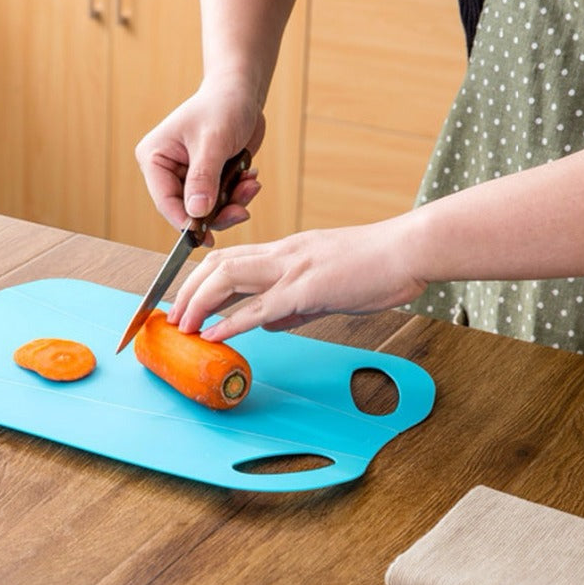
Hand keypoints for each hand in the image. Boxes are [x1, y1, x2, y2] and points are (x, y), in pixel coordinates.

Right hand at [135, 77, 264, 244]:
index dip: (184, 221)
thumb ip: (203, 177)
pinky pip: (220, 201)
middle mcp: (166, 170)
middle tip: (241, 211)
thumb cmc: (223, 106)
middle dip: (216, 213)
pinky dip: (237, 196)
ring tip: (250, 186)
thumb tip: (195, 212)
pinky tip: (250, 178)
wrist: (242, 93)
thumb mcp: (213, 141)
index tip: (204, 235)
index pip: (164, 200)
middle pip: (186, 210)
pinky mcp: (207, 179)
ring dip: (232, 204)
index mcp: (155, 158)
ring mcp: (187, 177)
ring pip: (206, 210)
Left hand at [167, 217, 428, 340]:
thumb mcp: (329, 285)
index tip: (186, 302)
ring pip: (228, 277)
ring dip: (198, 303)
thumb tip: (270, 325)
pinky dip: (230, 322)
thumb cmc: (378, 266)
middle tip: (173, 317)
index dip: (201, 280)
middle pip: (217, 264)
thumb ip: (296, 306)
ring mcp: (292, 269)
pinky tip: (213, 334)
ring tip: (182, 326)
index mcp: (287, 252)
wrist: (410, 250)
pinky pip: (259, 306)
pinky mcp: (307, 289)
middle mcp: (282, 254)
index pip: (231, 259)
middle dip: (187, 291)